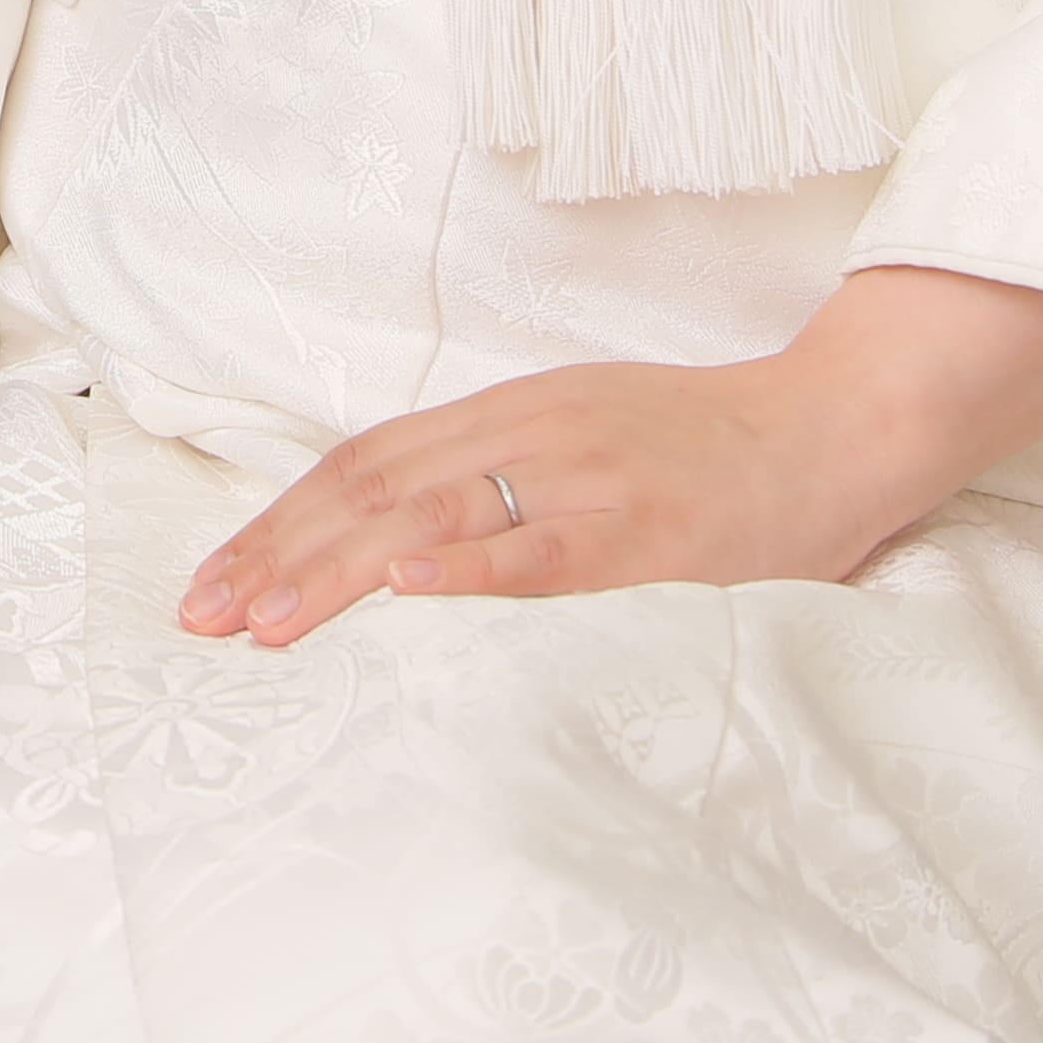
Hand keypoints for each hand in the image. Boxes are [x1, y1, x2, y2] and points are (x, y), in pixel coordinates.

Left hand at [174, 266, 1042, 644]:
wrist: (840, 424)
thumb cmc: (713, 453)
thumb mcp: (586, 447)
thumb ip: (502, 484)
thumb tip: (399, 548)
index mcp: (509, 417)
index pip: (362, 465)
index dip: (279, 522)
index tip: (212, 582)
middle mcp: (529, 435)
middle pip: (373, 488)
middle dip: (278, 556)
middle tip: (202, 618)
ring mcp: (586, 478)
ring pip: (436, 517)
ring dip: (340, 574)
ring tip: (267, 625)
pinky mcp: (649, 530)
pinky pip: (547, 551)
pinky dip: (472, 567)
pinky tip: (410, 589)